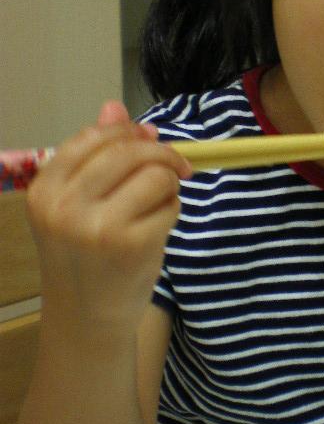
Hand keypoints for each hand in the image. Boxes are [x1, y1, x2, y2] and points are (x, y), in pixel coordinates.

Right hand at [26, 100, 191, 329]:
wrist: (85, 317)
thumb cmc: (84, 256)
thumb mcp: (76, 204)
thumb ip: (96, 156)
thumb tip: (115, 106)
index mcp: (45, 190)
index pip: (92, 137)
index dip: (127, 132)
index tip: (149, 139)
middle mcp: (66, 207)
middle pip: (128, 151)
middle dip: (161, 153)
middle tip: (177, 166)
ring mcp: (98, 227)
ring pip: (155, 175)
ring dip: (168, 184)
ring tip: (160, 203)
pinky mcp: (133, 245)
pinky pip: (169, 206)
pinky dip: (172, 211)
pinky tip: (158, 227)